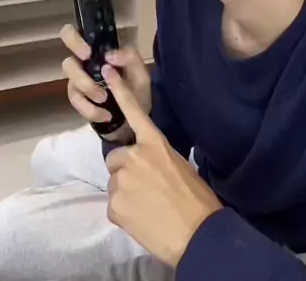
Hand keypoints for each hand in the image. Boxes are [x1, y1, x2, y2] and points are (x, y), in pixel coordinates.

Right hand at [60, 24, 150, 141]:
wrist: (137, 118)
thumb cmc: (137, 89)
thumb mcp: (141, 72)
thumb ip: (130, 57)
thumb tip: (109, 56)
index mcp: (96, 51)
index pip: (73, 35)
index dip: (74, 40)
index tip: (88, 53)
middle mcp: (83, 65)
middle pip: (66, 63)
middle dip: (77, 73)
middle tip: (96, 81)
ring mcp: (79, 84)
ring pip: (71, 85)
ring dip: (88, 91)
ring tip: (104, 98)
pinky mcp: (79, 101)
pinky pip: (77, 104)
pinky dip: (90, 109)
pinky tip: (105, 114)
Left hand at [103, 63, 222, 266]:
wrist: (198, 235)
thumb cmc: (196, 200)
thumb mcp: (179, 165)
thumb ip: (156, 156)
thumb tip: (145, 162)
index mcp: (155, 144)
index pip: (134, 112)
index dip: (120, 90)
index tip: (108, 70)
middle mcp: (134, 157)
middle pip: (117, 158)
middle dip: (126, 170)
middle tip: (147, 189)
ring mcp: (122, 181)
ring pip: (116, 183)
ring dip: (126, 193)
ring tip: (149, 206)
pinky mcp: (114, 205)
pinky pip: (114, 205)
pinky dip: (125, 212)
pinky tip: (143, 219)